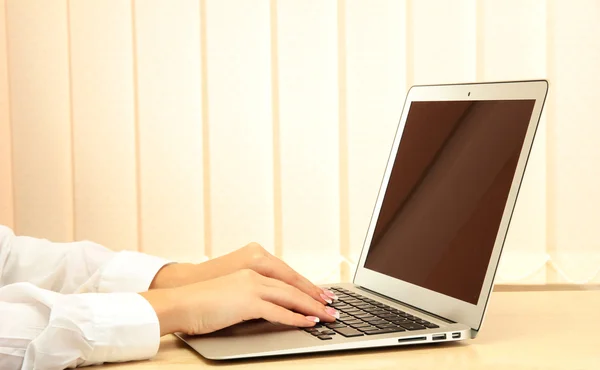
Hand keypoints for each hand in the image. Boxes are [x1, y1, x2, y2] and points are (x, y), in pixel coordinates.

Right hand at [141, 269, 339, 335]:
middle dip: (315, 298)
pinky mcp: (247, 302)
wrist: (180, 301)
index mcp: (251, 268)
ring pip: (290, 297)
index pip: (286, 278)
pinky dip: (295, 318)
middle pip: (293, 286)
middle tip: (332, 307)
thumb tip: (271, 307)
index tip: (321, 296)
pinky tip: (308, 323)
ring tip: (327, 317)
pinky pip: (278, 311)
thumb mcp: (231, 293)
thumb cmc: (201, 301)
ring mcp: (251, 286)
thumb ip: (252, 295)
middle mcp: (254, 273)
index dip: (306, 288)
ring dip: (311, 308)